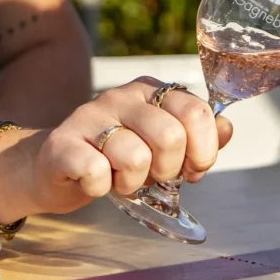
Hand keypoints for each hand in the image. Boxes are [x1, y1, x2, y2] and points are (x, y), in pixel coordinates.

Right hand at [27, 77, 232, 215]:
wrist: (53, 166)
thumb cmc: (116, 156)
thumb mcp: (162, 146)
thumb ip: (198, 136)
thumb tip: (226, 128)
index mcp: (151, 91)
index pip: (196, 112)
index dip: (203, 150)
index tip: (194, 169)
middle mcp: (122, 96)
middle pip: (170, 136)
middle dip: (169, 169)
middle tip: (153, 176)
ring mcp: (89, 116)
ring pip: (135, 158)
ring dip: (132, 182)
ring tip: (120, 178)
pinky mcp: (61, 143)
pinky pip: (96, 172)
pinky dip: (101, 188)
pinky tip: (94, 181)